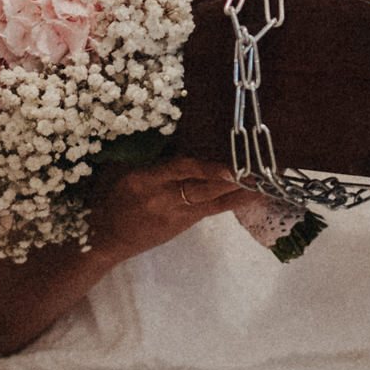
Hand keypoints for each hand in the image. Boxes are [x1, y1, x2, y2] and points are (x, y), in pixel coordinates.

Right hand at [85, 155, 252, 259]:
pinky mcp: (182, 226)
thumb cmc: (109, 197)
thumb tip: (178, 131)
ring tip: (265, 181)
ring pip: (213, 202)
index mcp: (144, 181)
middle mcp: (163, 199)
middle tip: (261, 169)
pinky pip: (211, 211)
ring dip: (239, 191)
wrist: (104, 238)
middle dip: (233, 180)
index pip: (181, 171)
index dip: (208, 169)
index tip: (231, 165)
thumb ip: (147, 155)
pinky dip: (231, 201)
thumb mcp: (119, 170)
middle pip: (204, 189)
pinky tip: (251, 194)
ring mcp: (175, 216)